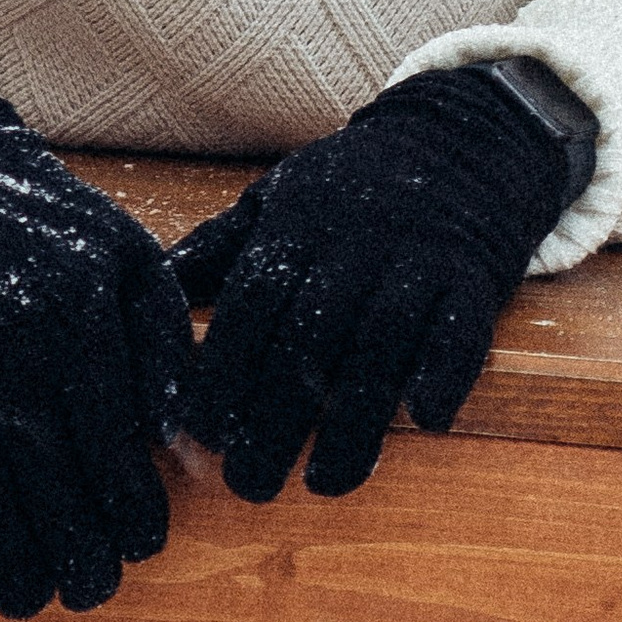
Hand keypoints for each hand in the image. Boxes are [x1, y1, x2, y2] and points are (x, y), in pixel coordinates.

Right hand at [0, 94, 194, 621]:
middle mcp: (12, 338)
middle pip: (48, 468)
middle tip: (96, 592)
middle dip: (76, 542)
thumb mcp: (124, 252)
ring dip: (10, 554)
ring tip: (35, 601)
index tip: (148, 545)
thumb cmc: (47, 225)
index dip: (129, 496)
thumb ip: (161, 334)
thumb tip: (186, 427)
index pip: (111, 426)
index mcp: (78, 305)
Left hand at [170, 65, 581, 500]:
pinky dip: (443, 375)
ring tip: (324, 482)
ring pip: (379, 351)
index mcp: (296, 231)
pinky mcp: (471, 279)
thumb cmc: (351, 185)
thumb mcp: (277, 198)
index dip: (221, 378)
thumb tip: (149, 288)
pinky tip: (422, 421)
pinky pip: (458, 332)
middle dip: (274, 422)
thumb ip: (218, 249)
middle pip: (305, 344)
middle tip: (250, 485)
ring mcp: (416, 263)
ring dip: (353, 423)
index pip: (248, 311)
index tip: (199, 441)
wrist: (459, 137)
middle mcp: (353, 248)